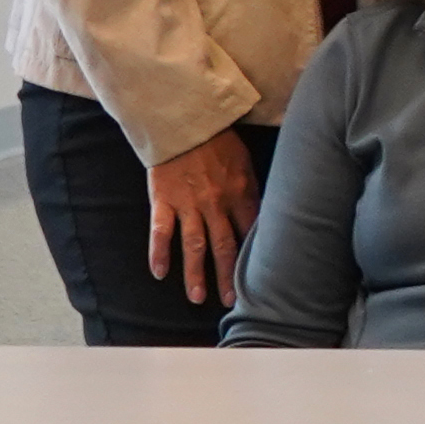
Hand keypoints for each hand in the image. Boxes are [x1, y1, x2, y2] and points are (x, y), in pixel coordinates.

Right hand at [145, 131, 257, 306]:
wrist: (184, 122)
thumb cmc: (219, 141)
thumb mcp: (246, 163)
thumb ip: (253, 191)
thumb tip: (265, 216)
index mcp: (242, 194)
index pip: (251, 233)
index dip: (254, 258)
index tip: (259, 279)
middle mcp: (217, 204)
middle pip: (225, 247)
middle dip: (227, 276)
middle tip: (230, 301)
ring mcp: (188, 204)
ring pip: (194, 245)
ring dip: (196, 274)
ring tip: (198, 298)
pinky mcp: (163, 200)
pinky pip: (161, 231)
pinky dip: (159, 252)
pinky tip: (160, 273)